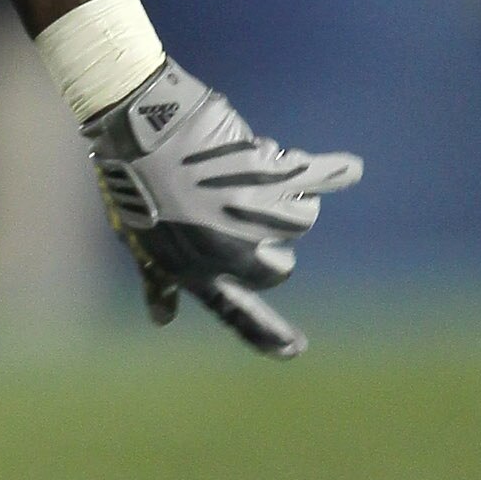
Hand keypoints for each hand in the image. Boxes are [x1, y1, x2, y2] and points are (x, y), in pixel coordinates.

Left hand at [85, 61, 361, 358]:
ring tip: (245, 170)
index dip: (266, 334)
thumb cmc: (132, 184)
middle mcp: (227, 254)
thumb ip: (158, 281)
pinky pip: (313, 177)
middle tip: (244, 204)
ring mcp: (251, 217)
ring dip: (281, 194)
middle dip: (272, 238)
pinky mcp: (267, 175)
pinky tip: (348, 168)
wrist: (138, 129)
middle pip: (280, 267)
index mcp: (195, 273)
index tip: (294, 350)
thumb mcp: (138, 241)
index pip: (234, 312)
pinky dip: (333, 171)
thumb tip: (163, 320)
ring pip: (300, 220)